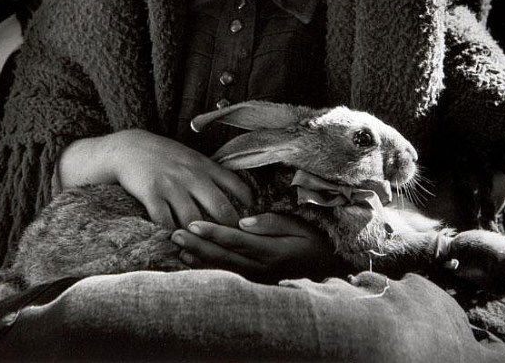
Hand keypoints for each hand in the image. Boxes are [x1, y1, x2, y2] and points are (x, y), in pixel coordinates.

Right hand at [58, 130, 251, 229]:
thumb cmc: (166, 156)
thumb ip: (213, 175)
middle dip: (229, 231)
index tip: (251, 225)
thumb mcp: (193, 158)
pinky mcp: (151, 193)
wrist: (130, 148)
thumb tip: (240, 196)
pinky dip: (171, 236)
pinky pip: (164, 221)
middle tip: (234, 248)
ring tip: (207, 254)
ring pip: (193, 220)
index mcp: (205, 166)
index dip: (248, 208)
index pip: (237, 186)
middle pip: (220, 208)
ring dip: (200, 239)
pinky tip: (176, 246)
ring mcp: (172, 185)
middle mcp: (192, 175)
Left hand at [171, 212, 335, 280]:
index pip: (235, 240)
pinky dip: (206, 267)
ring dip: (198, 257)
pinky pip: (227, 275)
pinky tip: (191, 260)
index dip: (212, 232)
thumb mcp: (299, 227)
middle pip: (223, 256)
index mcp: (271, 251)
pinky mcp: (255, 282)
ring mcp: (257, 278)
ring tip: (178, 246)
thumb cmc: (314, 241)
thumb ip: (271, 223)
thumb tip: (244, 221)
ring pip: (221, 268)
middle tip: (175, 233)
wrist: (330, 268)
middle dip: (197, 244)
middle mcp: (261, 268)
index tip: (192, 223)